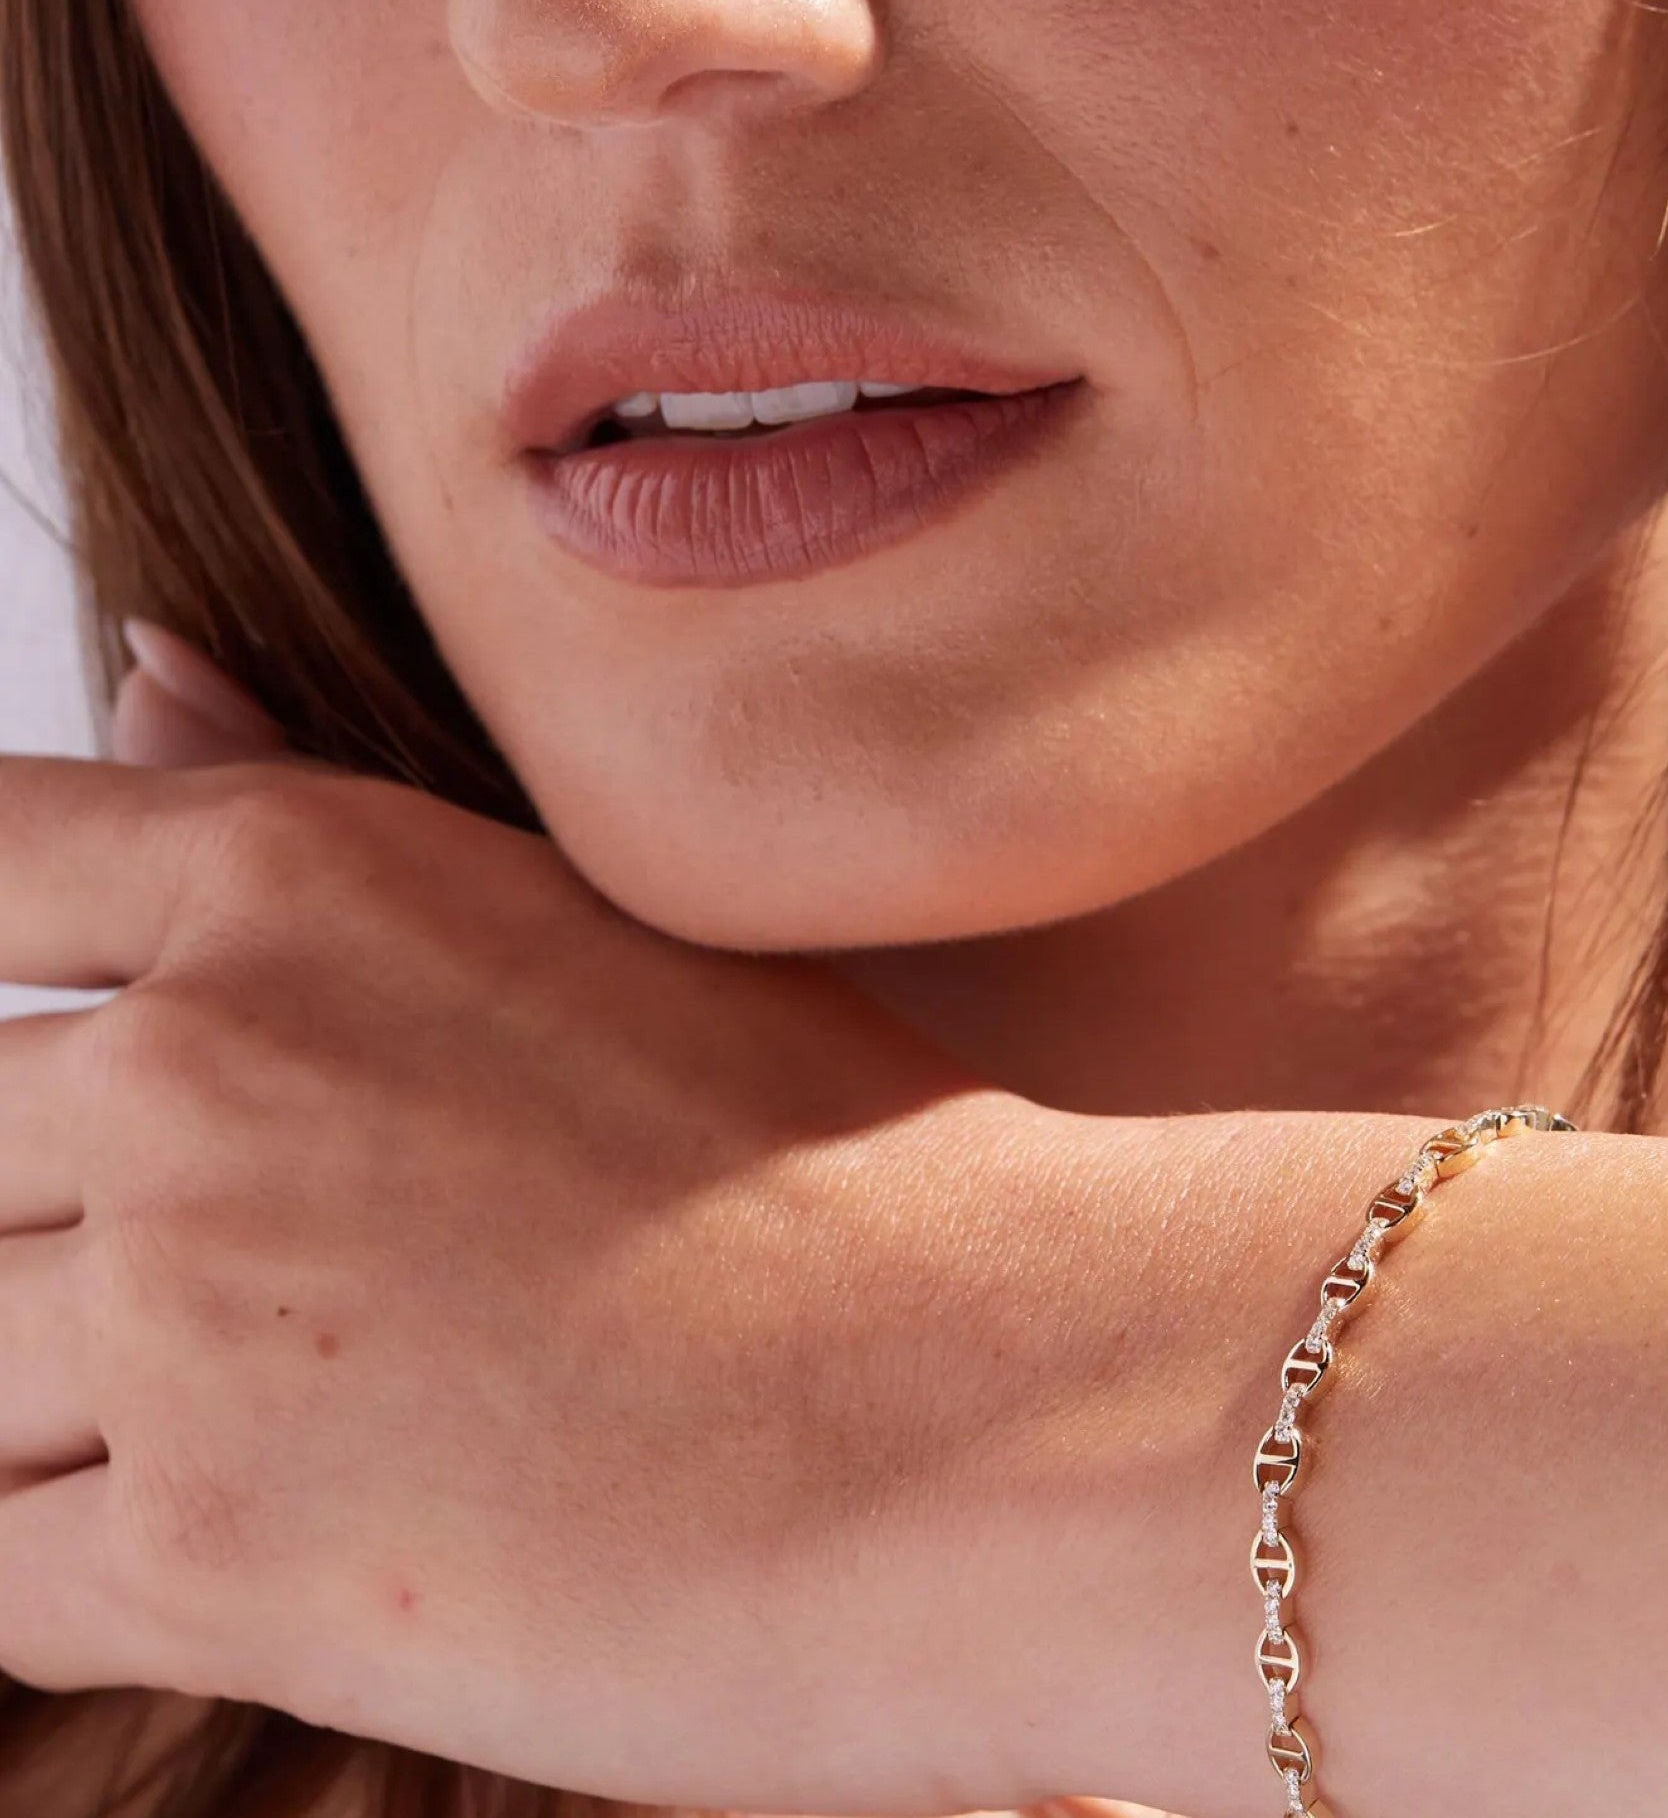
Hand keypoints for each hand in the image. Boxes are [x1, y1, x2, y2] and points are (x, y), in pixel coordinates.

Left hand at [0, 624, 1086, 1810]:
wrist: (1005, 1395)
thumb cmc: (839, 1161)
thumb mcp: (589, 921)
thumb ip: (311, 798)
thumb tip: (141, 664)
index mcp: (303, 880)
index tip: (63, 1099)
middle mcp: (205, 1068)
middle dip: (51, 1240)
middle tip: (271, 1303)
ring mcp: (191, 1310)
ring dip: (69, 1416)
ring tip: (301, 1426)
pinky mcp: (214, 1560)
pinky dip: (88, 1570)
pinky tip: (285, 1545)